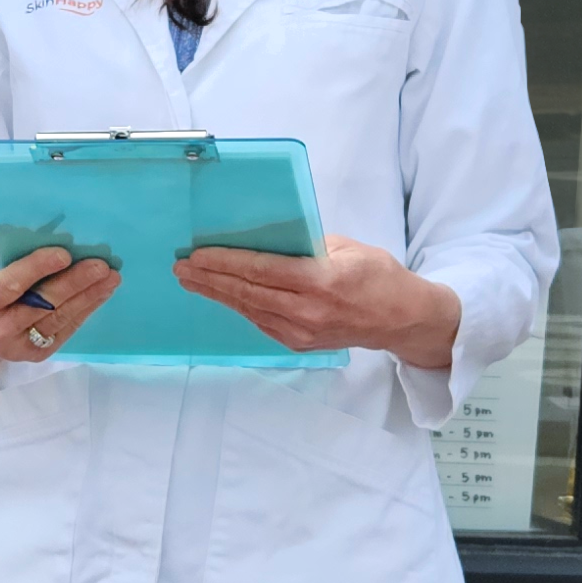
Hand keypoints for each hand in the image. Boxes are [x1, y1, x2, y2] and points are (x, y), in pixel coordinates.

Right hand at [0, 245, 119, 366]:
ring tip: (110, 277)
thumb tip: (50, 236)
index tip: (64, 254)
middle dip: (74, 283)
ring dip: (88, 296)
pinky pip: (65, 329)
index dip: (37, 268)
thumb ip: (8, 259)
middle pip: (41, 305)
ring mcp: (17, 348)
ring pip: (59, 318)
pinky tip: (100, 293)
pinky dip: (85, 309)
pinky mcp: (36, 355)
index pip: (9, 285)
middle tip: (100, 265)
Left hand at [173, 234, 460, 368]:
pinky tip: (221, 295)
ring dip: (217, 294)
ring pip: (249, 309)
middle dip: (210, 279)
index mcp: (320, 279)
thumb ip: (307, 244)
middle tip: (181, 267)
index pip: (262, 270)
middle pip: (247, 292)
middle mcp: (307, 310)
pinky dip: (238, 306)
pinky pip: (260, 321)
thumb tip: (267, 238)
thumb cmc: (377, 275)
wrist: (400, 319)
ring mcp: (301, 332)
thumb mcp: (347, 247)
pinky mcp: (299, 344)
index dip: (226, 262)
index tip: (197, 254)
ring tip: (191, 280)